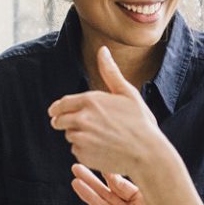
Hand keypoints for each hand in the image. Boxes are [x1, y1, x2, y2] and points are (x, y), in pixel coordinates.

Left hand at [48, 46, 165, 177]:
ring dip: (78, 136)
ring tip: (99, 137)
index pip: (61, 104)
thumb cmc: (141, 121)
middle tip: (80, 126)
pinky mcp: (84, 154)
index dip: (58, 108)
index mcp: (90, 100)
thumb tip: (102, 49)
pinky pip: (77, 151)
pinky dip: (85, 150)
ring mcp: (81, 138)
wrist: (147, 152)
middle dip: (66, 122)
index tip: (56, 112)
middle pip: (59, 121)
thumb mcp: (127, 93)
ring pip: (69, 136)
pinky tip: (101, 148)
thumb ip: (110, 72)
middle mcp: (82, 118)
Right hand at [71, 163, 168, 204]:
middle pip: (106, 195)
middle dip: (90, 182)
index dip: (107, 173)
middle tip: (76, 168)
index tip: (97, 159)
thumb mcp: (159, 196)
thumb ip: (144, 184)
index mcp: (140, 199)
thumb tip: (130, 163)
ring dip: (90, 198)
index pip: (118, 184)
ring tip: (76, 183)